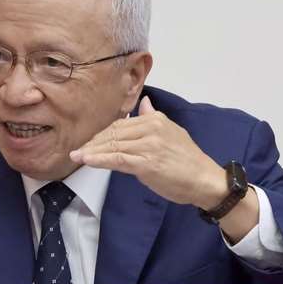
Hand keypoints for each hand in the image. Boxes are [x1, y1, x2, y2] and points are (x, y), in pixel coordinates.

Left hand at [69, 96, 225, 208]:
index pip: (120, 124)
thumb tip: (145, 103)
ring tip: (77, 156)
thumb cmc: (188, 161)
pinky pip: (117, 159)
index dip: (102, 134)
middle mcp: (151, 128)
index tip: (89, 142)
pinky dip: (99, 160)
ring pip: (112, 146)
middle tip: (78, 151)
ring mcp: (148, 145)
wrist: (205, 180)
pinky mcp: (146, 163)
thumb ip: (153, 117)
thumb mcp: (172, 132)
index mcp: (156, 120)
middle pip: (113, 133)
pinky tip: (87, 161)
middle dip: (93, 143)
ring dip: (91, 152)